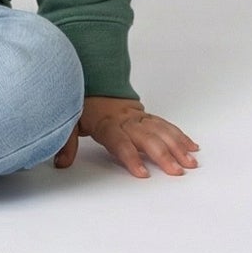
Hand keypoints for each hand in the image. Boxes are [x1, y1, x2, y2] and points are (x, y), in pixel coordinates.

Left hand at [54, 96, 198, 177]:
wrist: (91, 79)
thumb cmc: (81, 104)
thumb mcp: (69, 122)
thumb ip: (67, 143)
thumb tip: (60, 163)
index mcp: (106, 123)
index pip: (120, 141)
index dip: (131, 156)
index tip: (143, 173)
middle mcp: (125, 120)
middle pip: (147, 138)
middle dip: (163, 155)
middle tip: (177, 171)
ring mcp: (138, 117)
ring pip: (160, 130)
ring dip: (177, 146)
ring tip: (190, 162)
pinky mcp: (146, 115)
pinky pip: (164, 124)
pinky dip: (179, 135)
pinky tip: (191, 146)